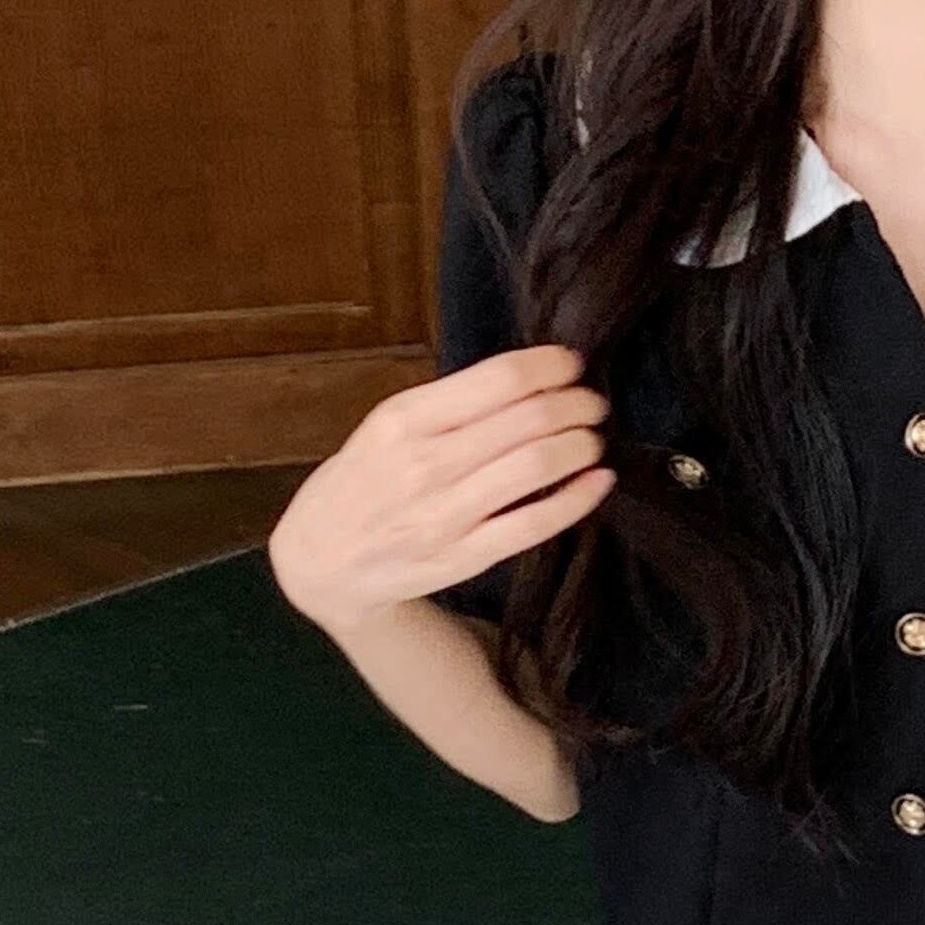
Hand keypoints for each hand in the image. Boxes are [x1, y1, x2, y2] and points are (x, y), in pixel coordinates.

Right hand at [269, 344, 613, 638]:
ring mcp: (447, 514)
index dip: (548, 368)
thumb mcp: (387, 428)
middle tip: (593, 403)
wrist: (325, 560)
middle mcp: (426, 463)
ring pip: (536, 467)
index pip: (497, 380)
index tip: (572, 365)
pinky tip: (599, 481)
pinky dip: (577, 499)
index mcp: (405, 419)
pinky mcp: (466, 556)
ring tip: (593, 437)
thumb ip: (448, 406)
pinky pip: (535, 523)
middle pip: (526, 421)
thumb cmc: (363, 482)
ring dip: (579, 446)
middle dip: (574, 406)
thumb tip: (525, 382)